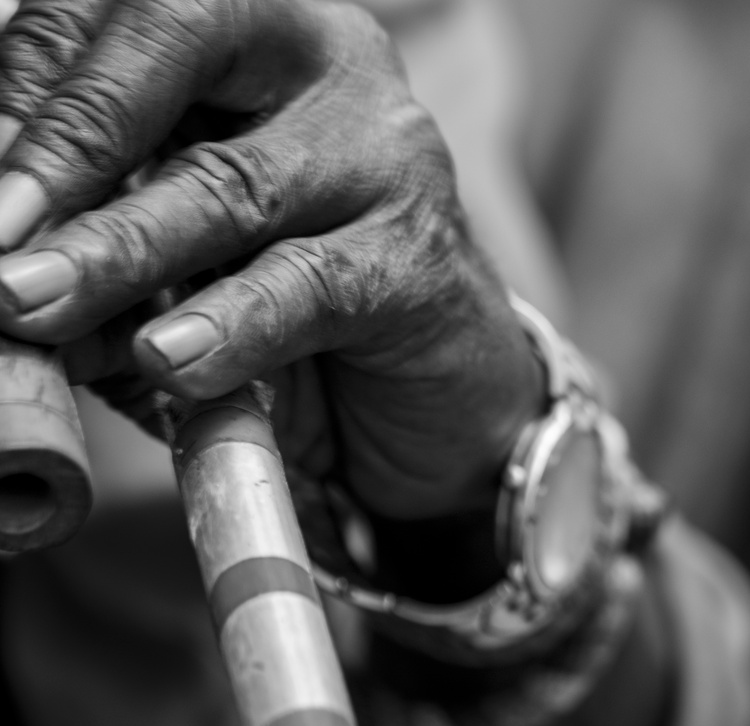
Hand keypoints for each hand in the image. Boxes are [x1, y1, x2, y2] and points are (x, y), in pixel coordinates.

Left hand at [0, 0, 542, 521]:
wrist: (437, 396)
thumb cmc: (283, 296)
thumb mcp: (171, 239)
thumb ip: (94, 218)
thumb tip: (1, 247)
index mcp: (249, 27)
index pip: (117, 14)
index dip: (30, 86)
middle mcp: (327, 63)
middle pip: (175, 50)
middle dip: (65, 143)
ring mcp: (386, 157)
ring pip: (232, 184)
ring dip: (117, 249)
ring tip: (31, 303)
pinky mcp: (420, 262)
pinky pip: (309, 287)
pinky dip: (230, 326)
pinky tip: (167, 360)